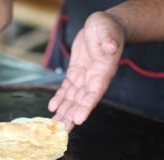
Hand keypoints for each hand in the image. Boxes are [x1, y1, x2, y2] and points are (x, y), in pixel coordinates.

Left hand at [48, 12, 124, 131]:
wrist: (101, 26)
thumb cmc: (107, 27)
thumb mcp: (108, 30)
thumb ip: (110, 40)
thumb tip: (111, 48)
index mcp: (104, 71)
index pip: (95, 92)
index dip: (86, 106)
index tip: (78, 119)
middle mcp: (94, 78)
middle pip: (82, 101)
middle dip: (72, 115)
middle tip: (63, 130)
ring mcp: (84, 77)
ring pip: (73, 98)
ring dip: (64, 112)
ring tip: (55, 125)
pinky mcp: (75, 73)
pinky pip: (66, 89)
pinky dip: (59, 98)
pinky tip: (52, 108)